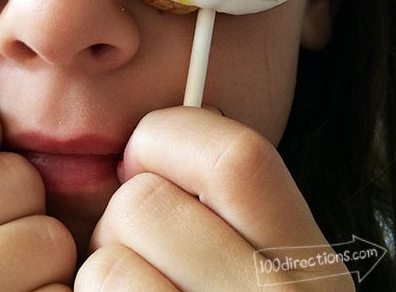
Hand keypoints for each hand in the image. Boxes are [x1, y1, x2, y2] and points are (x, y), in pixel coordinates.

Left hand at [76, 106, 353, 290]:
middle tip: (143, 251)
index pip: (238, 157)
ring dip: (104, 273)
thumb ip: (220, 202)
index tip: (143, 160)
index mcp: (307, 264)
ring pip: (107, 262)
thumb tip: (137, 152)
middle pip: (144, 203)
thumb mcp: (258, 258)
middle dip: (123, 217)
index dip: (169, 138)